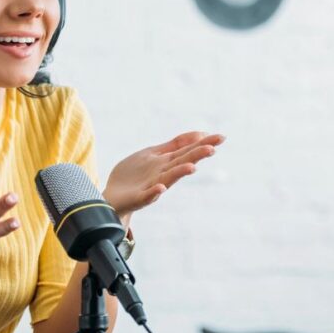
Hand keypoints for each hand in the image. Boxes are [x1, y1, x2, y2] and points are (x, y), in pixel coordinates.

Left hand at [103, 131, 224, 218]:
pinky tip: (161, 188)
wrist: (113, 197)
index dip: (202, 142)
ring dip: (180, 173)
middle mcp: (163, 173)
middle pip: (182, 162)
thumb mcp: (155, 154)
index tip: (220, 137)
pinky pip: (147, 196)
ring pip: (169, 178)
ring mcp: (152, 186)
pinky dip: (154, 192)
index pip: (187, 149)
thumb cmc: (135, 175)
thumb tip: (199, 134)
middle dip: (196, 155)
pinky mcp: (139, 198)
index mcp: (166, 161)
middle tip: (213, 148)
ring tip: (192, 167)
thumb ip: (175, 145)